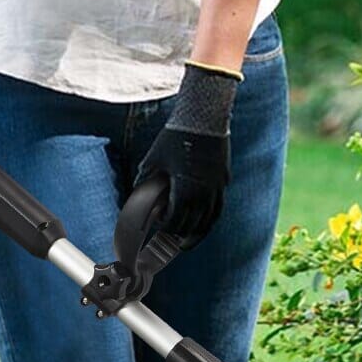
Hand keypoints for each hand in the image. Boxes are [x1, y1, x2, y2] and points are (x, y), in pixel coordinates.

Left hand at [133, 61, 240, 238]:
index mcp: (184, 189)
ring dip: (195, 235)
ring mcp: (216, 189)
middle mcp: (203, 193)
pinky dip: (209, 222)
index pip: (174, 220)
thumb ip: (146, 182)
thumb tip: (138, 199)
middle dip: (176, 235)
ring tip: (184, 244)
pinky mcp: (223, 183)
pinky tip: (202, 227)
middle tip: (166, 244)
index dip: (164, 228)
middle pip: (190, 225)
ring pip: (207, 222)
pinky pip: (218, 210)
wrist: (204, 117)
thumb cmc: (175, 136)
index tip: (157, 231)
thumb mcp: (154, 159)